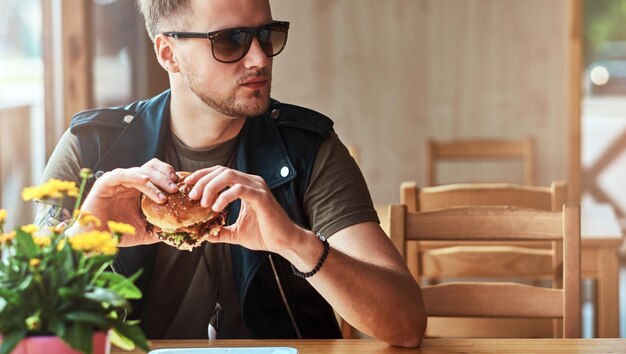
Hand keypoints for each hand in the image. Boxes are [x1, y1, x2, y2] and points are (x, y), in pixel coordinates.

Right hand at [79, 158, 179, 246]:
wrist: (95, 241)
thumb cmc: (118, 234)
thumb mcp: (145, 232)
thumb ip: (160, 229)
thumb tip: (180, 230)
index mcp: (138, 189)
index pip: (157, 173)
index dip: (170, 176)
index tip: (181, 186)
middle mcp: (129, 181)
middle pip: (152, 168)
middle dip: (166, 177)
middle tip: (175, 189)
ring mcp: (117, 180)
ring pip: (140, 171)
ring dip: (156, 180)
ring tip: (166, 193)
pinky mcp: (105, 183)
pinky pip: (123, 174)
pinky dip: (136, 176)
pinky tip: (146, 181)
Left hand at [184, 166, 303, 253]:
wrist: (284, 242)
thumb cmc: (265, 235)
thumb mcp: (236, 233)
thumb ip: (220, 231)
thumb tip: (203, 234)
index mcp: (246, 186)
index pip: (220, 173)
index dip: (202, 176)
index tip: (188, 185)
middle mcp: (252, 182)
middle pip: (221, 170)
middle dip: (202, 180)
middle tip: (192, 195)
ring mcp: (257, 187)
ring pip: (228, 175)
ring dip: (211, 186)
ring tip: (203, 202)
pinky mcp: (261, 196)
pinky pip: (239, 189)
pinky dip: (224, 196)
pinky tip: (216, 208)